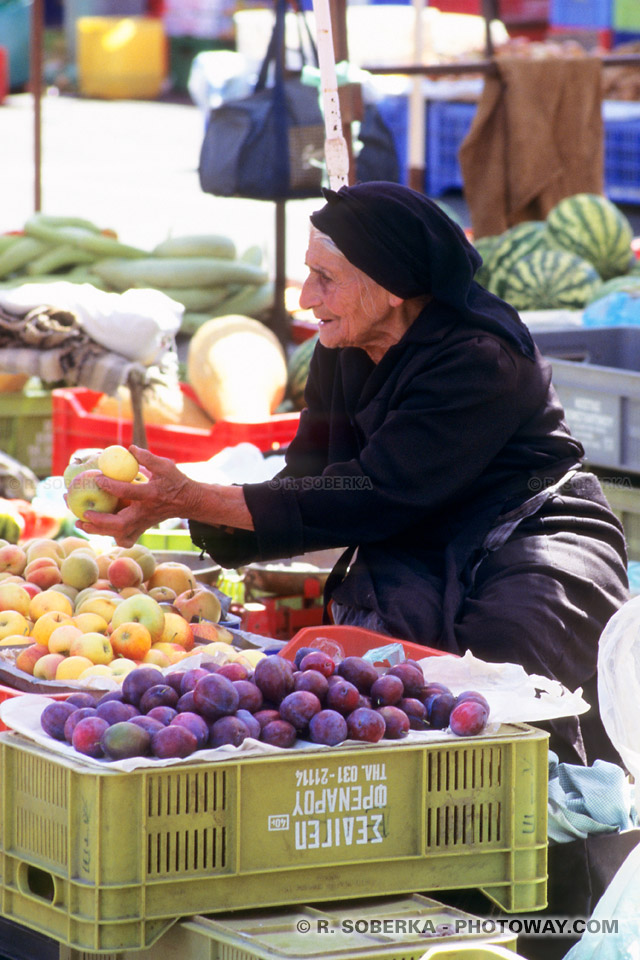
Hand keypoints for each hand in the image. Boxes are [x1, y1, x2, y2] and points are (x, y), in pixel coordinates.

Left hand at [75, 446, 195, 547]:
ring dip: (99, 530)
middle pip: (120, 524)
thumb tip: (129, 449)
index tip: (97, 478)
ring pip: (119, 534)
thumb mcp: (165, 466)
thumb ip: (147, 458)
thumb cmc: (175, 481)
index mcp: (152, 494)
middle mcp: (146, 513)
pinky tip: (99, 530)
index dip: (111, 485)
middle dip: (100, 520)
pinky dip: (111, 537)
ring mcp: (144, 523)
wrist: (188, 501)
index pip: (128, 492)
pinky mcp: (142, 528)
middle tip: (83, 513)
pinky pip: (125, 538)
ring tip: (80, 523)